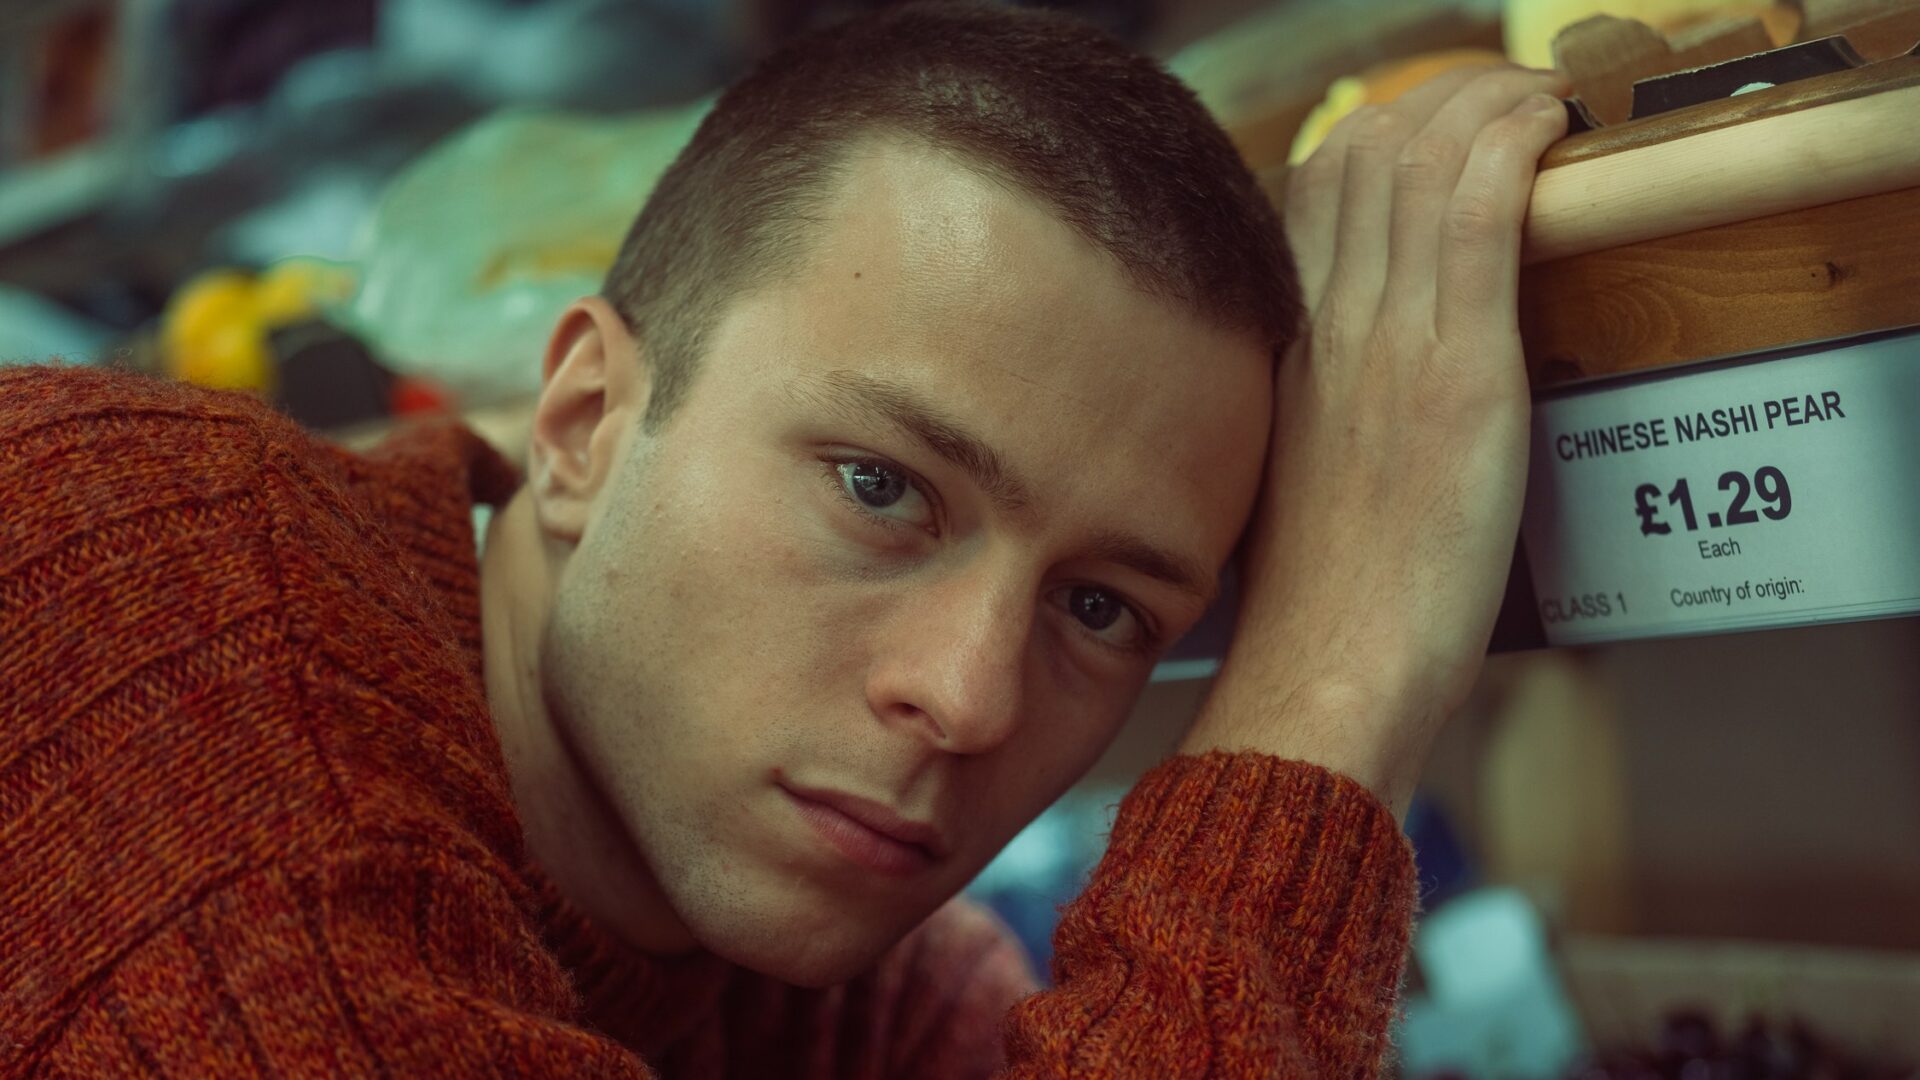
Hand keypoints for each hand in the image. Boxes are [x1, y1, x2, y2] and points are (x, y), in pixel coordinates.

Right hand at [1182, 65, 1569, 816]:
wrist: (1322, 677)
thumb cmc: (1314, 618)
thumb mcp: (1293, 498)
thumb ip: (1316, 427)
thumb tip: (1352, 415)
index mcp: (1280, 357)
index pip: (1309, 194)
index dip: (1372, 138)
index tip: (1425, 134)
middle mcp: (1321, 332)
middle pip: (1361, 154)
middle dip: (1436, 100)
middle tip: (1494, 103)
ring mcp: (1384, 346)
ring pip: (1420, 162)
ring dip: (1486, 102)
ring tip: (1534, 103)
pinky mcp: (1453, 374)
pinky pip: (1475, 211)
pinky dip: (1512, 144)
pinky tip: (1546, 129)